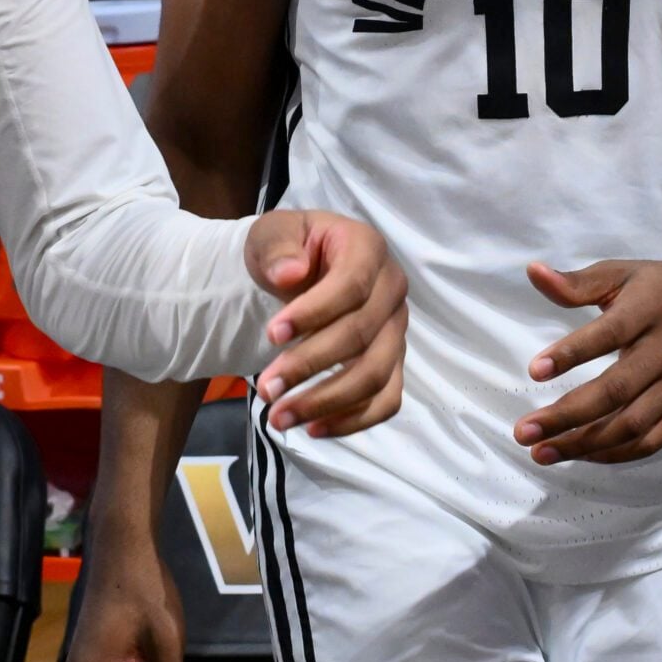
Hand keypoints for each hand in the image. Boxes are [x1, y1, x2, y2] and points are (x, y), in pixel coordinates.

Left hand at [243, 212, 408, 434]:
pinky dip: (353, 420)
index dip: (314, 313)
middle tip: (265, 389)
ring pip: (375, 375)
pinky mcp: (392, 363)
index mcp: (367, 249)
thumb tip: (290, 275)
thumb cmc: (286, 249)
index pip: (352, 285)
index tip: (272, 335)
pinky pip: (386, 400)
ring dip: (326, 402)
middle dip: (309, 366)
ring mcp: (396, 331)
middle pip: (361, 336)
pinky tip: (312, 429)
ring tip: (279, 418)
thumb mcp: (271, 233)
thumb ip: (277, 247)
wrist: (297, 269)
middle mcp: (392, 291)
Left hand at [511, 257, 661, 463]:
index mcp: (648, 310)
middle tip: (524, 431)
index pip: (607, 334)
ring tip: (543, 451)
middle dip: (567, 415)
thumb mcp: (622, 274)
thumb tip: (533, 272)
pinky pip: (653, 441)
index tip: (534, 370)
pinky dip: (616, 454)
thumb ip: (576, 282)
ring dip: (585, 443)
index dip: (571, 354)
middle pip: (616, 390)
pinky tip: (581, 454)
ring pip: (632, 424)